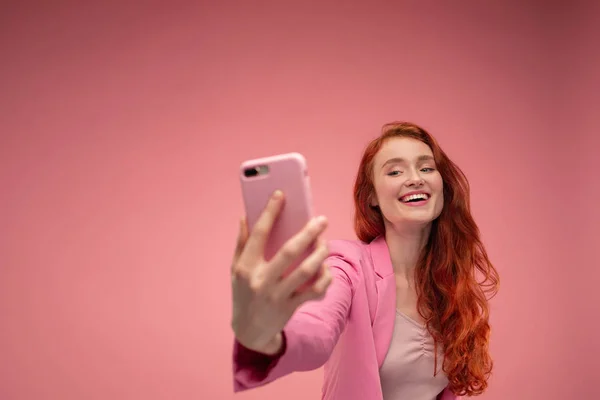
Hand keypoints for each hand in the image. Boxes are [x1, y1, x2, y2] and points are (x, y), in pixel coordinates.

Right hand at [231, 190, 331, 354]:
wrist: (249, 332)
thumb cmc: (243, 293)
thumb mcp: (236, 269)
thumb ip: (242, 243)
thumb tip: (245, 216)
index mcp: (245, 267)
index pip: (259, 233)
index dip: (270, 212)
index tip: (281, 194)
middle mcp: (260, 280)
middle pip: (290, 251)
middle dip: (309, 233)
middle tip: (321, 220)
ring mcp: (277, 295)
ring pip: (306, 271)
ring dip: (320, 254)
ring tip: (325, 244)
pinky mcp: (290, 307)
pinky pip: (314, 291)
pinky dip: (324, 280)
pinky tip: (326, 270)